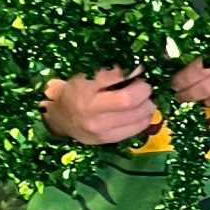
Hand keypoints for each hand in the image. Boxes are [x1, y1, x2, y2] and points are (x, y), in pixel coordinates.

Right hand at [42, 64, 160, 146]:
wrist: (61, 119)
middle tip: (143, 86)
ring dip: (147, 104)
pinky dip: (145, 117)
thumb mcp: (86, 76)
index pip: (116, 77)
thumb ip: (109, 72)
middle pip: (129, 100)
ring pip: (138, 116)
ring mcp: (99, 129)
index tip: (138, 70)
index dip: (133, 72)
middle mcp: (90, 111)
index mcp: (84, 89)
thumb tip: (138, 69)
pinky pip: (137, 129)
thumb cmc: (76, 92)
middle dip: (143, 90)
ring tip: (143, 99)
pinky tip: (141, 112)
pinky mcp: (108, 140)